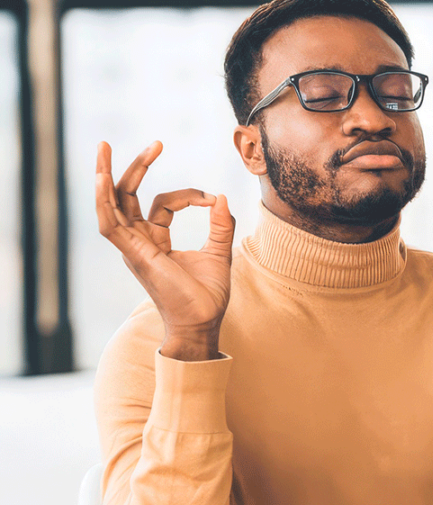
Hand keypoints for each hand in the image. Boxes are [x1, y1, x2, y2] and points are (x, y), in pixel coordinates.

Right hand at [95, 140, 235, 353]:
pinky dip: (104, 200)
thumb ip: (220, 226)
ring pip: (112, 205)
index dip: (188, 195)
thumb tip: (220, 197)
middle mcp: (139, 242)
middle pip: (129, 196)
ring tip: (103, 147)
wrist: (203, 323)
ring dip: (106, 175)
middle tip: (155, 143)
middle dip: (136, 167)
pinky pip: (110, 224)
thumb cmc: (208, 297)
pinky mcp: (133, 254)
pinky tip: (101, 177)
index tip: (210, 199)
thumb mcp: (220, 253)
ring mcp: (133, 248)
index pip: (163, 204)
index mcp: (155, 241)